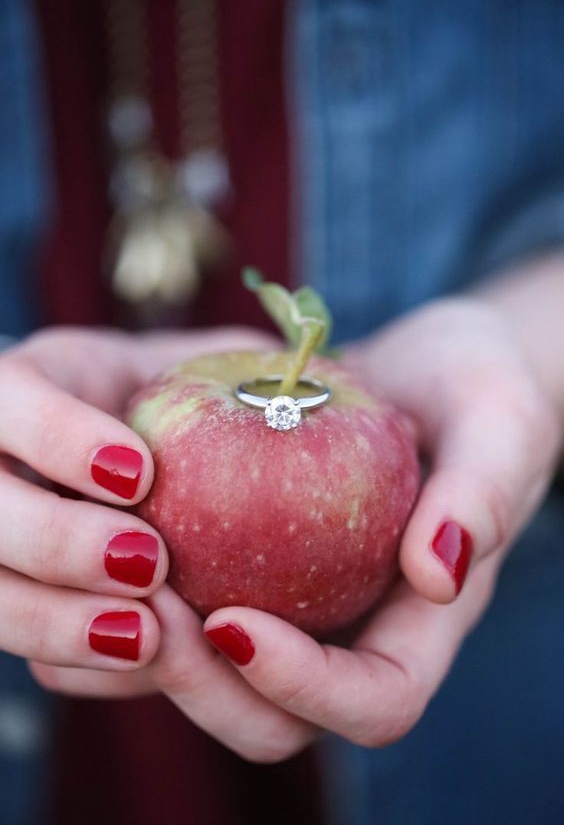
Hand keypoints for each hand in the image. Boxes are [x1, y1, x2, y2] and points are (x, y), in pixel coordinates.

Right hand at [0, 324, 271, 675]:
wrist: (139, 448)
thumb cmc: (178, 392)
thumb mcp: (196, 360)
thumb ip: (227, 366)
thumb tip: (294, 382)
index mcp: (17, 390)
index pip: (6, 397)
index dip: (58, 436)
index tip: (140, 473)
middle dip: (56, 540)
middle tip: (146, 560)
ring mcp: (0, 541)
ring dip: (57, 621)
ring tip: (146, 634)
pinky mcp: (22, 600)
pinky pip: (30, 648)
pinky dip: (77, 662)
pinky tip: (140, 662)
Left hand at [33, 298, 561, 761]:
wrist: (437, 367)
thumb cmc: (483, 389)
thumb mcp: (502, 422)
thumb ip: (483, 494)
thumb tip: (440, 571)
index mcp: (424, 620)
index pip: (376, 699)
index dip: (305, 688)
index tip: (233, 622)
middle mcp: (359, 628)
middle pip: (280, 716)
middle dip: (206, 686)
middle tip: (145, 609)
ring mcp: (307, 602)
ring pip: (225, 676)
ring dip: (161, 652)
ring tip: (113, 576)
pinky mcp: (263, 563)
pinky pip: (202, 604)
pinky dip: (153, 595)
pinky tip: (113, 540)